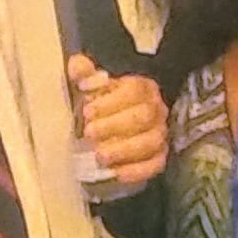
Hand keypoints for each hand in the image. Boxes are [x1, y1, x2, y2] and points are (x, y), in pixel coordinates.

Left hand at [73, 55, 168, 192]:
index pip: (135, 90)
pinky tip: (116, 172)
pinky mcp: (159, 158)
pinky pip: (154, 165)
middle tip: (89, 133)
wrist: (110, 128)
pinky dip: (136, 170)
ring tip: (100, 155)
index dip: (111, 101)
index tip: (87, 112)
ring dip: (124, 150)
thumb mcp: (89, 87)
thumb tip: (77, 65)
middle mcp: (156, 110)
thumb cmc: (100, 105)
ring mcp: (160, 135)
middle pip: (143, 116)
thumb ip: (84, 74)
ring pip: (151, 142)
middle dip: (114, 125)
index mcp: (142, 87)